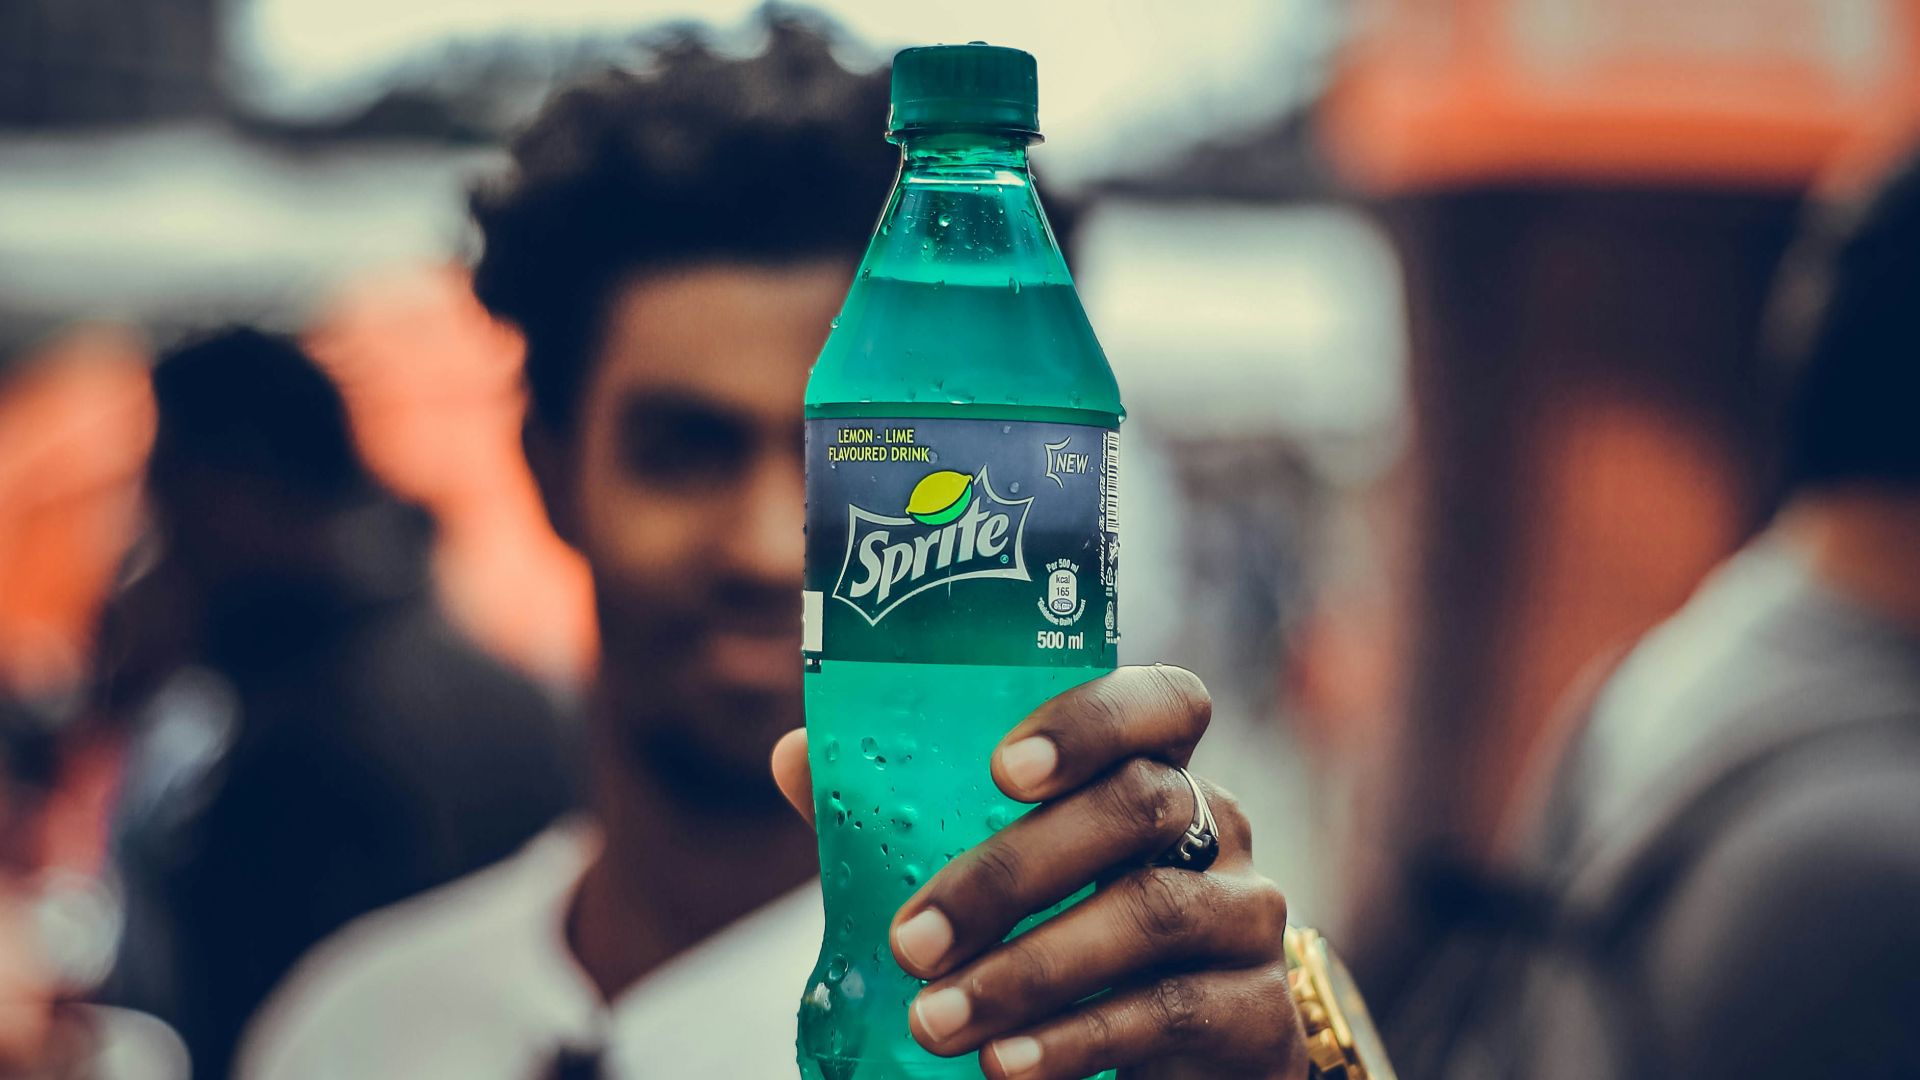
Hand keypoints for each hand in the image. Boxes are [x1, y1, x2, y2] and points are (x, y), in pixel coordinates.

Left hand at [772, 665, 1307, 1079]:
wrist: (1169, 1068)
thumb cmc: (1068, 942)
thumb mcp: (993, 879)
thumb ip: (908, 817)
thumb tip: (796, 755)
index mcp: (1157, 770)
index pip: (1164, 702)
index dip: (1092, 721)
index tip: (1001, 770)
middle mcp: (1218, 827)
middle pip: (1139, 806)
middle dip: (1011, 872)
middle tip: (911, 939)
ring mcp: (1248, 917)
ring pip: (1152, 914)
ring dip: (1027, 970)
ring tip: (935, 1021)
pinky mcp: (1261, 1014)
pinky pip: (1172, 1011)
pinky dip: (1076, 1038)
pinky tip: (1004, 1065)